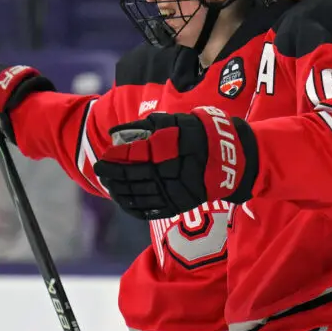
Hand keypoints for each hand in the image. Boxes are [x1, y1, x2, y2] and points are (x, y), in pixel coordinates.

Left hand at [93, 107, 258, 219]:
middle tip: (99, 170)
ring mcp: (174, 192)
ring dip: (120, 190)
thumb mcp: (177, 121)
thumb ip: (148, 127)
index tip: (104, 156)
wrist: (232, 158)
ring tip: (108, 184)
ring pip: (140, 194)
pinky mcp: (179, 205)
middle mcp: (170, 173)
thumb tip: (118, 134)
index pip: (133, 157)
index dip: (116, 158)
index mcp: (168, 151)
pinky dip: (134, 206)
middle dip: (113, 174)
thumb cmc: (202, 133)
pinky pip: (151, 209)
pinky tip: (123, 201)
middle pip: (133, 177)